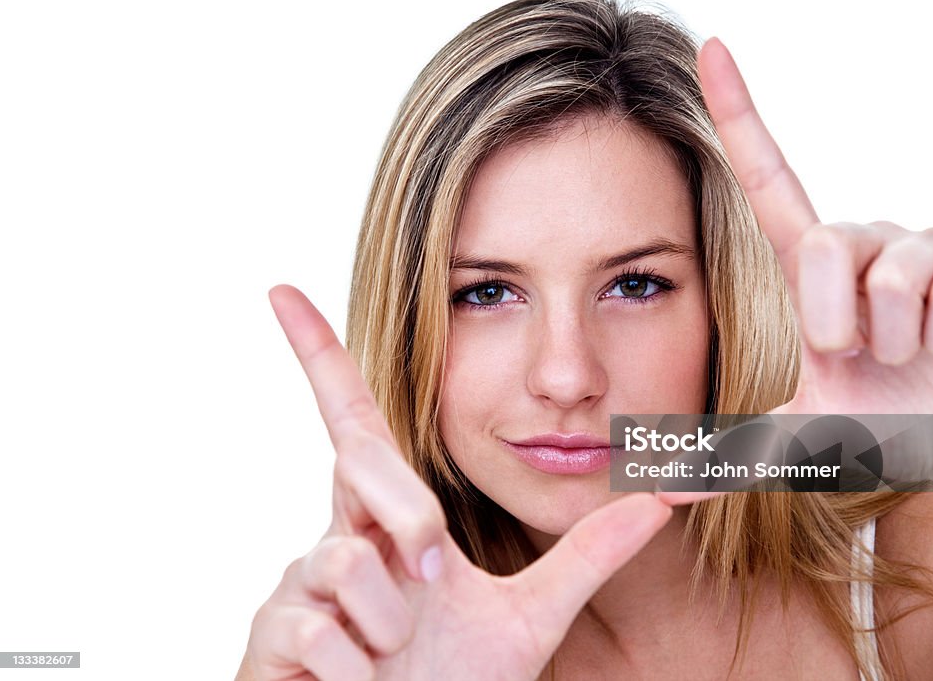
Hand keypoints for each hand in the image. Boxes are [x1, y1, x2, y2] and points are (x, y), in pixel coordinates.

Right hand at [239, 285, 671, 680]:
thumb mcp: (529, 619)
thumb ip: (589, 556)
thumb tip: (664, 499)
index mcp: (389, 522)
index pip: (355, 424)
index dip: (319, 355)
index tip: (282, 289)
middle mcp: (337, 538)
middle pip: (360, 464)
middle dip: (407, 515)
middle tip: (435, 569)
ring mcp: (295, 587)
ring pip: (346, 565)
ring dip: (390, 626)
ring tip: (396, 657)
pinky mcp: (268, 639)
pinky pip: (317, 631)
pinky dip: (356, 671)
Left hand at [657, 38, 932, 504]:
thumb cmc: (888, 424)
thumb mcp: (803, 436)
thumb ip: (734, 459)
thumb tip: (657, 489)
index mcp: (813, 268)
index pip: (769, 177)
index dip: (740, 113)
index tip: (710, 49)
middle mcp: (864, 241)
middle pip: (826, 243)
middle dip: (839, 324)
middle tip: (863, 356)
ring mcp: (926, 245)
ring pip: (889, 272)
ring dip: (896, 339)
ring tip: (912, 353)